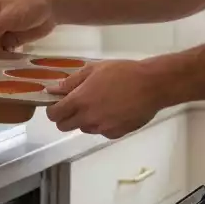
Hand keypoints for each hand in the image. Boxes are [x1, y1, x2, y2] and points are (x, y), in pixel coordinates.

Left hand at [46, 61, 161, 138]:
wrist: (152, 85)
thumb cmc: (123, 72)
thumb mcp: (94, 69)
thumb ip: (71, 81)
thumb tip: (52, 90)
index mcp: (80, 100)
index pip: (54, 115)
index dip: (52, 110)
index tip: (57, 104)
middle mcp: (88, 118)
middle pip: (64, 126)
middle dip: (65, 117)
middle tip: (75, 105)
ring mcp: (102, 128)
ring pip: (84, 128)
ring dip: (85, 119)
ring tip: (100, 103)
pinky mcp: (115, 134)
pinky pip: (101, 131)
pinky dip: (102, 123)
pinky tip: (114, 110)